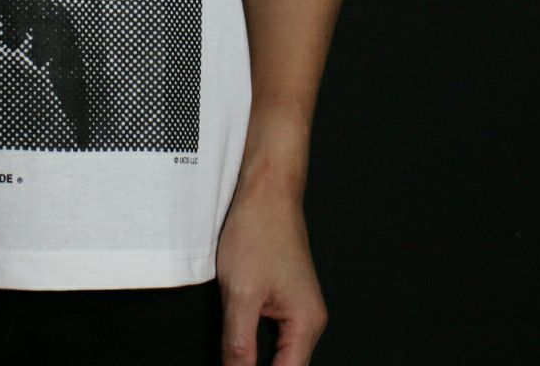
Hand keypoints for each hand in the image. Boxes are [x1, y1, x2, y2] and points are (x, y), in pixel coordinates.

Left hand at [215, 186, 327, 364]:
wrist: (266, 191)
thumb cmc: (258, 231)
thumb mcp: (241, 293)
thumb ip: (239, 343)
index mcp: (306, 325)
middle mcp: (308, 320)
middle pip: (286, 365)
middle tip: (231, 363)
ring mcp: (298, 307)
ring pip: (278, 351)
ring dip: (256, 357)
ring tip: (234, 358)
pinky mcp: (284, 295)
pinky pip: (273, 331)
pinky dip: (256, 340)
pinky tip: (239, 341)